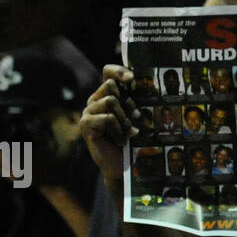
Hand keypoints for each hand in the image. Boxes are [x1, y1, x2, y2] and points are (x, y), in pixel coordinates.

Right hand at [80, 65, 139, 179]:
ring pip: (110, 101)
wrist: (123, 166)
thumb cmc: (132, 141)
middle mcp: (95, 101)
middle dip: (127, 102)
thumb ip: (137, 101)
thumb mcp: (137, 117)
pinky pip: (106, 118)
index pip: (108, 73)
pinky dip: (118, 130)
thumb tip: (150, 86)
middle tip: (136, 118)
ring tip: (129, 133)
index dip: (118, 71)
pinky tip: (121, 140)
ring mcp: (88, 112)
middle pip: (110, 85)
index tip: (131, 78)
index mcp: (107, 95)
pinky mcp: (85, 125)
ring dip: (124, 119)